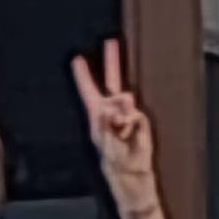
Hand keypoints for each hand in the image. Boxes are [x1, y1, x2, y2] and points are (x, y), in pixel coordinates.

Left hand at [71, 39, 159, 217]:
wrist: (133, 176)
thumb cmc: (114, 161)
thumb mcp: (104, 140)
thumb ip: (109, 119)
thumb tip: (118, 104)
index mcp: (97, 115)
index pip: (89, 90)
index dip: (83, 74)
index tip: (77, 57)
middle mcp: (112, 111)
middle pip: (112, 81)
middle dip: (113, 61)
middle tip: (111, 41)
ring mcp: (128, 115)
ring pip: (126, 97)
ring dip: (122, 111)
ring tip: (121, 129)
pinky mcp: (141, 121)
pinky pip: (137, 113)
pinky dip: (132, 122)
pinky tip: (131, 133)